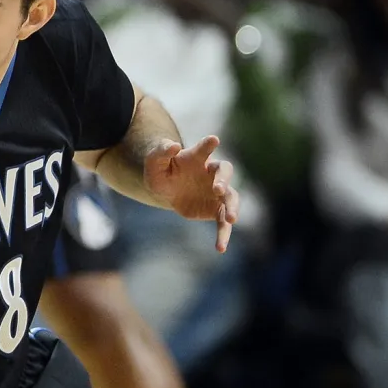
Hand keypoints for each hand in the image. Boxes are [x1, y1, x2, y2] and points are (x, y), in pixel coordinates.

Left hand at [144, 135, 239, 252]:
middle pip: (225, 171)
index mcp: (196, 158)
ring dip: (232, 207)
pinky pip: (223, 222)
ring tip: (231, 219)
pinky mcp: (215, 209)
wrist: (167, 190)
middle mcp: (211, 173)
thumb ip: (161, 152)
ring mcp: (217, 192)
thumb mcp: (154, 162)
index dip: (208, 144)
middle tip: (218, 189)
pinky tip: (220, 248)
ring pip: (231, 198)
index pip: (204, 149)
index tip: (213, 139)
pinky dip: (223, 234)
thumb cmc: (162, 171)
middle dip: (223, 180)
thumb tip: (172, 145)